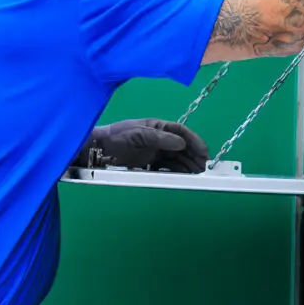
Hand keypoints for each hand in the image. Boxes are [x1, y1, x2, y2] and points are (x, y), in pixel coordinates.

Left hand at [83, 119, 207, 173]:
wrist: (98, 151)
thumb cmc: (117, 137)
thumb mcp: (139, 134)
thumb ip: (160, 138)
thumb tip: (182, 144)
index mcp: (158, 126)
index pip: (181, 132)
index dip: (195, 141)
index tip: (204, 152)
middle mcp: (159, 139)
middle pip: (182, 147)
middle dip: (194, 156)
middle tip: (204, 168)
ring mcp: (155, 152)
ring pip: (177, 158)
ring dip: (188, 165)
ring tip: (198, 174)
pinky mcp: (149, 164)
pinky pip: (167, 168)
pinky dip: (177, 172)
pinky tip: (184, 177)